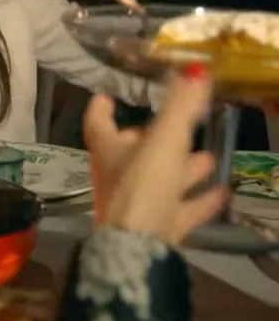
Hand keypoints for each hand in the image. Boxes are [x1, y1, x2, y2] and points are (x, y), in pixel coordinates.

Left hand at [82, 65, 229, 245]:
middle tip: (172, 125)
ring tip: (208, 156)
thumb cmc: (141, 187)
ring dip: (182, 168)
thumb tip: (194, 71)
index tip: (105, 96)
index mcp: (108, 151)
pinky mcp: (157, 228)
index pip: (98, 123)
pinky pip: (180, 210)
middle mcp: (117, 176)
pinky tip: (222, 193)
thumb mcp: (163, 140)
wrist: (139, 249)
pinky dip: (199, 200)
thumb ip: (179, 107)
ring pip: (159, 180)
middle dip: (152, 138)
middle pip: (131, 152)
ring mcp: (137, 204)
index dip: (101, 108)